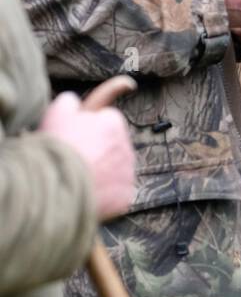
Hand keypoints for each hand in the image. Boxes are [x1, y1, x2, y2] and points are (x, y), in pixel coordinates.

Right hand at [40, 91, 135, 220]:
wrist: (59, 184)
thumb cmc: (58, 147)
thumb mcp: (57, 112)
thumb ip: (69, 102)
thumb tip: (74, 101)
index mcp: (113, 121)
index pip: (108, 118)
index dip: (91, 126)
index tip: (79, 134)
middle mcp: (126, 145)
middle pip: (114, 144)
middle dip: (99, 149)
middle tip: (77, 157)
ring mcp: (128, 172)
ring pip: (117, 168)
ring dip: (103, 170)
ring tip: (79, 176)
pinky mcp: (126, 195)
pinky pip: (118, 191)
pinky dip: (106, 192)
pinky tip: (88, 191)